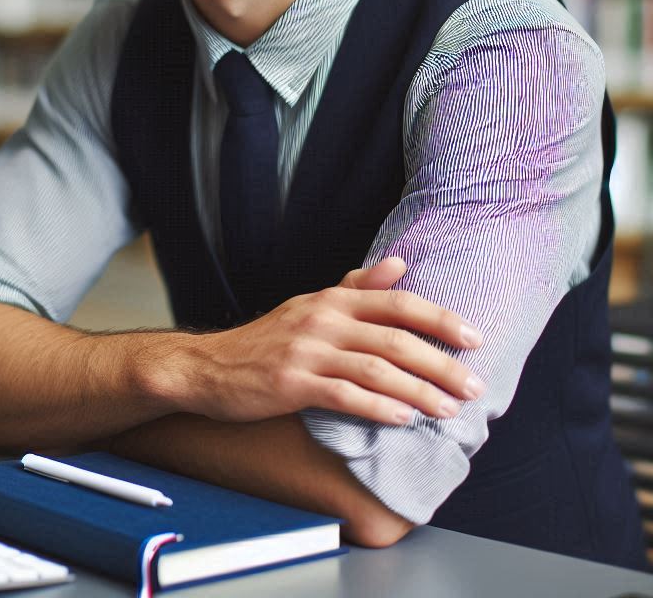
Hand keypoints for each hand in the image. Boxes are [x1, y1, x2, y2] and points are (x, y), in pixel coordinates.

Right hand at [178, 256, 483, 426]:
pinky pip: (344, 395)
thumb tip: (398, 263)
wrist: (207, 367)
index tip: (475, 337)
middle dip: (441, 362)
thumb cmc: (265, 341)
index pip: (396, 302)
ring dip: (420, 390)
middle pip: (395, 337)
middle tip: (475, 385)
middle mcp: (322, 319)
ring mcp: (306, 351)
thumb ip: (355, 287)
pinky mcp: (291, 383)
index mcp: (330, 299)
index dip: (439, 317)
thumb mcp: (309, 306)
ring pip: (376, 369)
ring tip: (450, 409)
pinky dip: (379, 408)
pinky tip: (404, 419)